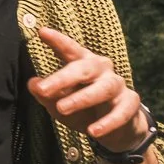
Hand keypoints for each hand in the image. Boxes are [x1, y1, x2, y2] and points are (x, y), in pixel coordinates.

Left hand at [29, 27, 149, 149]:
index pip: (70, 50)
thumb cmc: (84, 110)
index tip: (42, 32)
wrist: (115, 130)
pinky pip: (121, 112)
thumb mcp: (60, 104)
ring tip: (62, 109)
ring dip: (82, 98)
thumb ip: (47, 95)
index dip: (58, 41)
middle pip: (84, 68)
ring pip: (104, 88)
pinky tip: (93, 131)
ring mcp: (117, 85)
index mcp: (83, 64)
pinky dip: (107, 122)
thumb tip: (33, 84)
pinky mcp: (130, 104)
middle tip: (44, 89)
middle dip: (63, 78)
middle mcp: (101, 69)